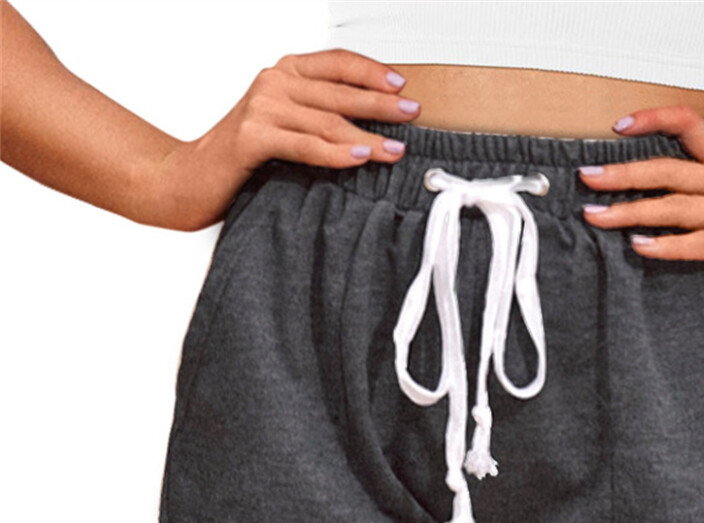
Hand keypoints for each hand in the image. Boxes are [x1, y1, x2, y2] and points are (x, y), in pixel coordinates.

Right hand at [156, 48, 421, 230]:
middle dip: (382, 103)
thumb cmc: (242, 158)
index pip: (336, 63)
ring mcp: (261, 107)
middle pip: (339, 91)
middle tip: (413, 115)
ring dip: (367, 136)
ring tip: (396, 149)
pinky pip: (305, 145)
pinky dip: (335, 152)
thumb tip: (371, 129)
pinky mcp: (252, 137)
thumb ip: (317, 118)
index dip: (372, 71)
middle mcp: (273, 82)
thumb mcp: (284, 126)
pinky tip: (359, 158)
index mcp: (284, 73)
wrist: (190, 179)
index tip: (403, 85)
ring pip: (328, 121)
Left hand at [578, 104, 703, 331]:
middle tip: (586, 177)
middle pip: (673, 169)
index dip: (654, 120)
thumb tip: (679, 177)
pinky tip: (640, 248)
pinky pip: (703, 244)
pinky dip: (670, 246)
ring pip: (679, 207)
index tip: (618, 126)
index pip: (693, 126)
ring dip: (633, 211)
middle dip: (624, 173)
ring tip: (597, 216)